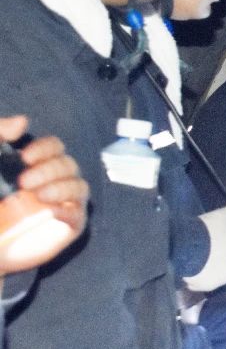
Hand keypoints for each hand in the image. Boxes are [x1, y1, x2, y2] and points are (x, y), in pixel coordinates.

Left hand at [1, 116, 88, 272]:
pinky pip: (78, 213)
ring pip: (79, 186)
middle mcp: (53, 183)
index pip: (55, 147)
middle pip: (68, 164)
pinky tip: (50, 210)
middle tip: (23, 182)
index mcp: (36, 168)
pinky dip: (67, 209)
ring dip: (61, 186)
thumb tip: (23, 121)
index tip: (24, 158)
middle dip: (49, 169)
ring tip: (38, 196)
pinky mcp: (67, 228)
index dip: (45, 148)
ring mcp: (62, 205)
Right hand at [184, 192, 225, 292]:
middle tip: (216, 248)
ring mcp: (214, 283)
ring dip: (212, 268)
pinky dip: (197, 274)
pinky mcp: (196, 286)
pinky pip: (199, 281)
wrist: (181, 247)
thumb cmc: (210, 232)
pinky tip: (190, 262)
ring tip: (201, 253)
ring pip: (216, 277)